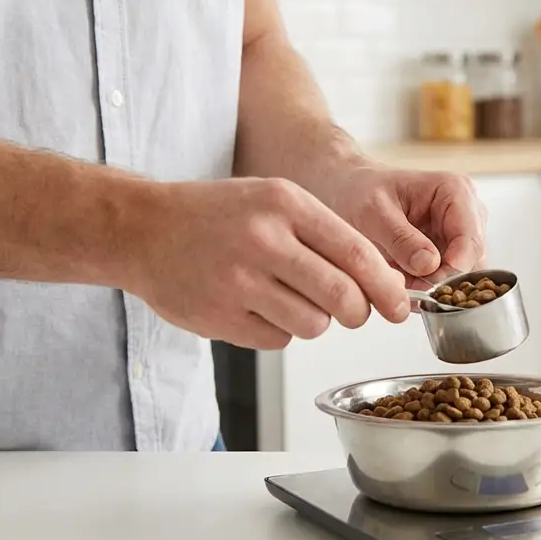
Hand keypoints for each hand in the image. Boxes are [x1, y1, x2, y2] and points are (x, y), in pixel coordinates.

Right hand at [127, 177, 410, 349]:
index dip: (387, 287)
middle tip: (355, 314)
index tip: (400, 304)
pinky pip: (278, 339)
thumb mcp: (274, 201)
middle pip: (342, 296)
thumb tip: (380, 282)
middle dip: (359, 313)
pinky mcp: (219, 317)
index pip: (358, 254)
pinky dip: (279, 331)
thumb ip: (325, 235)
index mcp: (285, 204)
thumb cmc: (219, 215)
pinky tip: (258, 308)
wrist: (141, 228)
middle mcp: (263, 240)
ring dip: (316, 321)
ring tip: (292, 300)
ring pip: (313, 323)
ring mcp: (238, 281)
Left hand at [330, 162, 487, 289]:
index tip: (429, 287)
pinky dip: (428, 288)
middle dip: (442, 281)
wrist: (352, 192)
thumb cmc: (363, 192)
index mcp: (455, 191)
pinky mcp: (452, 253)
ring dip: (434, 287)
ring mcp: (462, 235)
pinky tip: (405, 282)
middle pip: (472, 261)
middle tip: (410, 290)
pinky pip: (449, 281)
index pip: (470, 239)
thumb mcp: (373, 212)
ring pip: (463, 276)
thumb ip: (401, 239)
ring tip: (402, 283)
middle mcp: (467, 213)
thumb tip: (430, 265)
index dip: (454, 269)